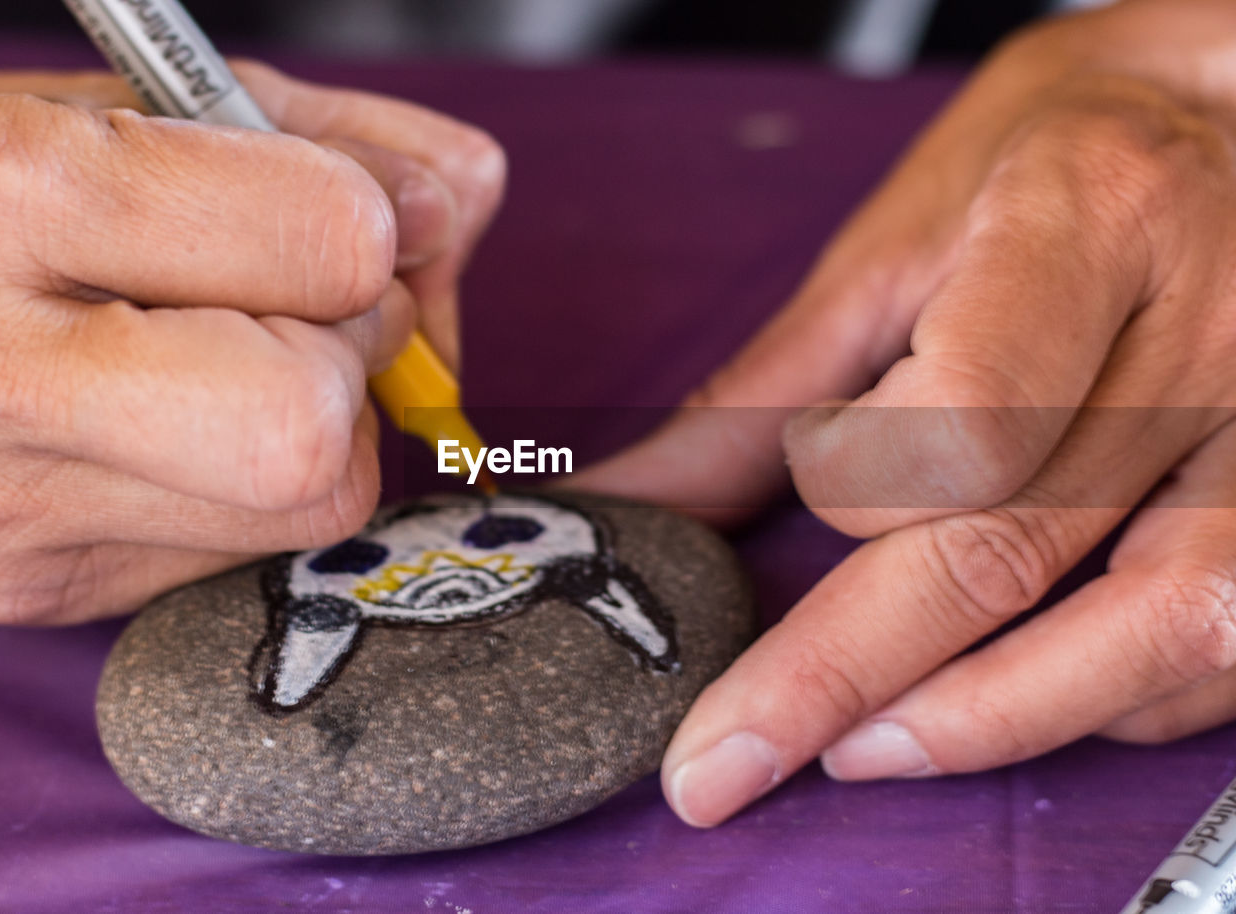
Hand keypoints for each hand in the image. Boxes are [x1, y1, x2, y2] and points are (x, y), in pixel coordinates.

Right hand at [0, 64, 503, 623]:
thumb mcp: (128, 105)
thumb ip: (323, 139)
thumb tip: (465, 197)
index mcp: (11, 196)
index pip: (331, 245)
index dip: (370, 224)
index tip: (333, 215)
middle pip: (316, 425)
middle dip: (354, 350)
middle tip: (297, 304)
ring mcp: (13, 508)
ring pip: (312, 503)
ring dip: (325, 421)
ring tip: (229, 357)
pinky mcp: (41, 584)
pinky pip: (251, 544)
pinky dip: (261, 480)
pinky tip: (180, 422)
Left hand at [574, 0, 1235, 824]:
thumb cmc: (1054, 159)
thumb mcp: (903, 236)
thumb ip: (774, 388)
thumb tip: (644, 504)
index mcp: (1084, 220)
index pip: (959, 421)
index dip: (851, 488)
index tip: (807, 478)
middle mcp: (1209, 327)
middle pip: (1016, 549)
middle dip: (840, 680)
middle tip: (721, 762)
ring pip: (1154, 629)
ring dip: (984, 720)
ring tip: (857, 750)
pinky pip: (1225, 646)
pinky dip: (1103, 702)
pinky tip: (1004, 700)